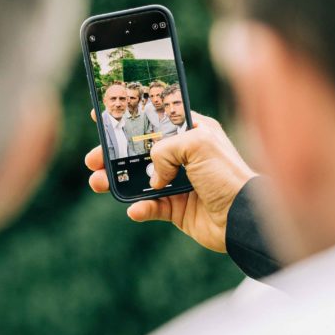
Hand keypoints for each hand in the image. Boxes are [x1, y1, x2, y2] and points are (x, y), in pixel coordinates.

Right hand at [86, 110, 255, 252]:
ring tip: (99, 182)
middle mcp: (184, 156)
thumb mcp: (198, 144)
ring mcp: (179, 183)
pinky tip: (135, 209)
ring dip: (117, 181)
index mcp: (192, 132)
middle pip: (139, 152)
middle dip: (113, 155)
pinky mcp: (177, 209)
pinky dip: (140, 208)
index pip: (155, 120)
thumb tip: (153, 174)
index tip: (103, 116)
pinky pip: (151, 207)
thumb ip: (165, 148)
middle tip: (92, 158)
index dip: (130, 119)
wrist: (242, 218)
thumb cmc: (228, 175)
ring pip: (139, 180)